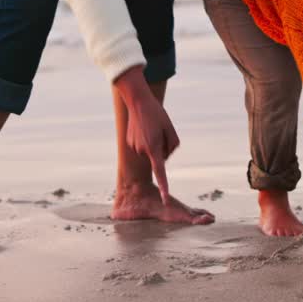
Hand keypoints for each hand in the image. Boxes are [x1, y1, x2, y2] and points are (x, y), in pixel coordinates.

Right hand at [115, 66, 179, 203]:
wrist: (138, 102)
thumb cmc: (157, 115)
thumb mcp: (170, 129)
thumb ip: (172, 146)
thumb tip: (164, 156)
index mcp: (154, 148)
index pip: (161, 172)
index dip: (164, 186)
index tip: (165, 199)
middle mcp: (142, 150)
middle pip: (159, 157)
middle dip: (163, 147)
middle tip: (160, 131)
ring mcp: (134, 147)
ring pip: (151, 152)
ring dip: (154, 143)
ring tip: (151, 128)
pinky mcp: (130, 143)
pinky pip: (144, 147)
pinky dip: (146, 140)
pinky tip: (144, 128)